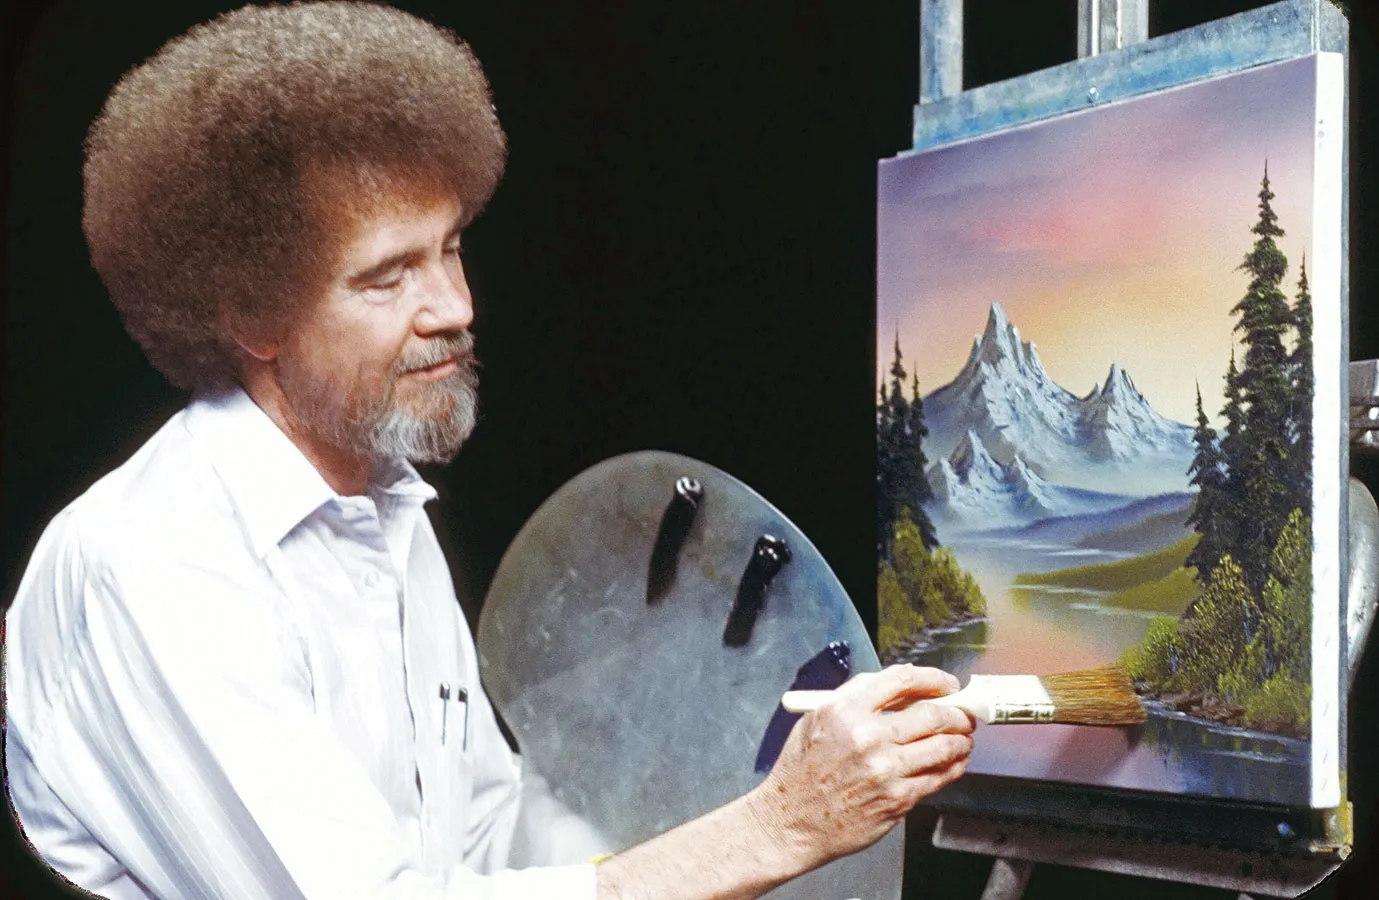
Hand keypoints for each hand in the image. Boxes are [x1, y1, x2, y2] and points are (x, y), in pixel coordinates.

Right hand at [746, 665, 974, 871]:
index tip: (947, 683)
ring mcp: (884, 770)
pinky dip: (953, 766)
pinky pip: (938, 777)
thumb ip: (857, 699)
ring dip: (962, 740)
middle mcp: (867, 736)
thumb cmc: (801, 772)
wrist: (790, 822)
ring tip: (963, 739)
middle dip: (958, 712)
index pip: (903, 680)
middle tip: (963, 714)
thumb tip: (903, 686)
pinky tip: (954, 762)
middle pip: (933, 713)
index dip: (934, 679)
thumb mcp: (817, 720)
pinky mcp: (896, 799)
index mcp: (844, 710)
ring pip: (944, 746)